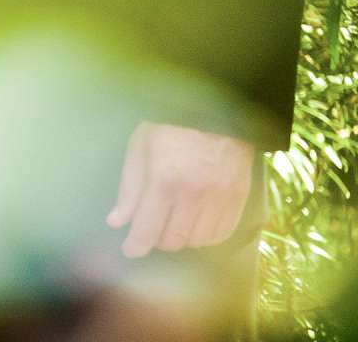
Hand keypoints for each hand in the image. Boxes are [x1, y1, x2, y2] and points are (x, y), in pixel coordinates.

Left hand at [106, 121, 254, 257]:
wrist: (215, 107)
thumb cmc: (169, 125)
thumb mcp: (139, 148)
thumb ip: (130, 189)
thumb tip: (117, 222)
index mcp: (164, 180)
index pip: (148, 229)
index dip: (136, 246)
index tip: (130, 249)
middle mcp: (194, 194)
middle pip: (174, 239)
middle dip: (157, 240)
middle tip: (151, 229)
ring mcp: (220, 197)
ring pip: (198, 241)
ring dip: (182, 239)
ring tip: (173, 223)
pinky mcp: (240, 197)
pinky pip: (223, 233)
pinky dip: (207, 236)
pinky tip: (196, 225)